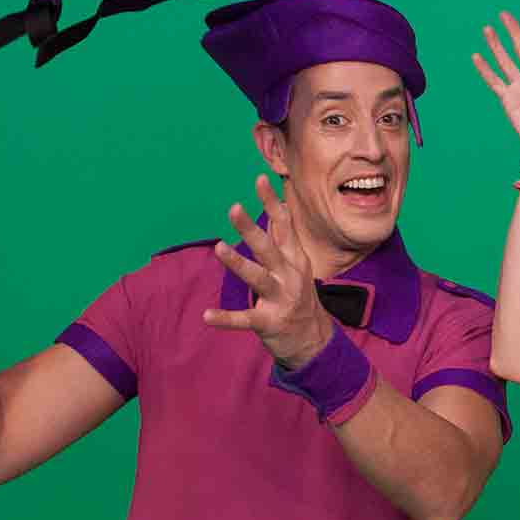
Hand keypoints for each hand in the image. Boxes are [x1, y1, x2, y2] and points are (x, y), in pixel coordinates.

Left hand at [202, 175, 333, 365]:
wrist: (313, 341)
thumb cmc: (298, 296)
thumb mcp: (296, 265)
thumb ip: (282, 238)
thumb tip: (273, 206)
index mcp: (295, 259)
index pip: (284, 225)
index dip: (271, 202)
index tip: (260, 179)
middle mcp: (290, 275)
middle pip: (268, 248)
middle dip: (251, 228)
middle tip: (234, 208)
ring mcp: (280, 298)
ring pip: (258, 277)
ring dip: (238, 263)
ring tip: (218, 248)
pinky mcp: (269, 322)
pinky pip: (245, 319)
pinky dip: (226, 318)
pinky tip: (206, 316)